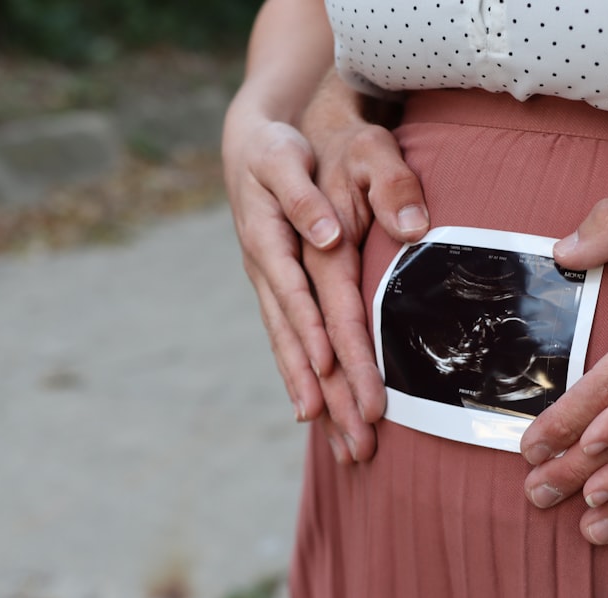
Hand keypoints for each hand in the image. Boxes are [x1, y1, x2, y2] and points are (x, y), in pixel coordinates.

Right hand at [222, 70, 428, 462]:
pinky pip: (288, 341)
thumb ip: (304, 195)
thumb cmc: (277, 147)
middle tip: (356, 440)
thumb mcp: (285, 156)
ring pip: (291, 350)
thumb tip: (327, 238)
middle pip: (296, 340)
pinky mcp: (277, 290)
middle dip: (326, 392)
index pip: (301, 300)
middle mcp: (266, 273)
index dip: (319, 339)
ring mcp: (269, 286)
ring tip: (337, 442)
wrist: (250, 144)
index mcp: (270, 242)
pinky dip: (301, 378)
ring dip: (314, 397)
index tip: (339, 380)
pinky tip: (314, 411)